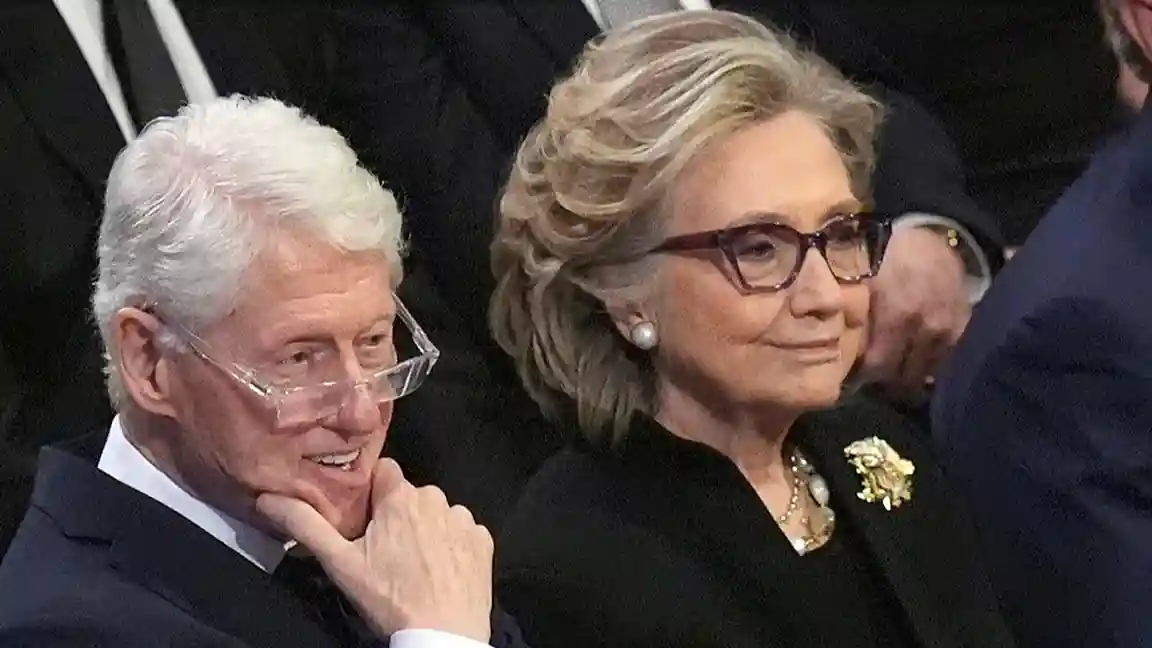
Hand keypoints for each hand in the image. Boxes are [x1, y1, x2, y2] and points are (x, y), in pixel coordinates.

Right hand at [257, 459, 493, 641]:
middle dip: (397, 515)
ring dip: (425, 529)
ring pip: (436, 513)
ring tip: (414, 566)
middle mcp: (436, 498)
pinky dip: (451, 545)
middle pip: (409, 495)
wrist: (442, 636)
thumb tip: (267, 498)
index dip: (370, 492)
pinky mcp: (483, 540)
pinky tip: (441, 571)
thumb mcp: (340, 564)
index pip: (382, 472)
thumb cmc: (389, 599)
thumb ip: (305, 525)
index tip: (363, 517)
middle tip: (385, 551)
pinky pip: (461, 532)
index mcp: (400, 497)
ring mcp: (464, 519)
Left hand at [862, 226, 970, 400]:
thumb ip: (856, 319)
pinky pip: (948, 362)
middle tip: (875, 382)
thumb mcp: (863, 284)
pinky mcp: (964, 329)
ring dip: (912, 378)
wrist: (931, 239)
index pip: (879, 367)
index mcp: (897, 317)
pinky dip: (933, 367)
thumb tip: (840, 353)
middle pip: (905, 377)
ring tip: (897, 376)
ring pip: (928, 374)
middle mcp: (926, 329)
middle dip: (888, 384)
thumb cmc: (886, 257)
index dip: (865, 377)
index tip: (855, 380)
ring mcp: (949, 331)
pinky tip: (920, 364)